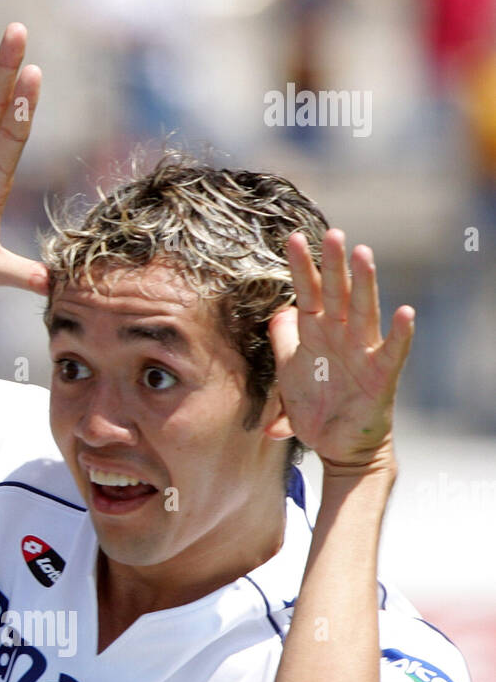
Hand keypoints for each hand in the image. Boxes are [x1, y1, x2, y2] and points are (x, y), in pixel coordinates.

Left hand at [268, 230, 414, 472]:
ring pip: (363, 311)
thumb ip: (282, 345)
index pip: (306, 293)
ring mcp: (362, 352)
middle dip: (333, 264)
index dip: (300, 268)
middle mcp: (340, 336)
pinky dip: (400, 333)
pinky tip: (405, 313)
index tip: (292, 239)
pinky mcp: (381, 375)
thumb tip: (275, 318)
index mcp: (315, 333)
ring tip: (363, 255)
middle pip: (336, 293)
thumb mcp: (289, 375)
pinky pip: (392, 351)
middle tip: (333, 233)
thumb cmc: (316, 407)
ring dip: (364, 283)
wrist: (337, 447)